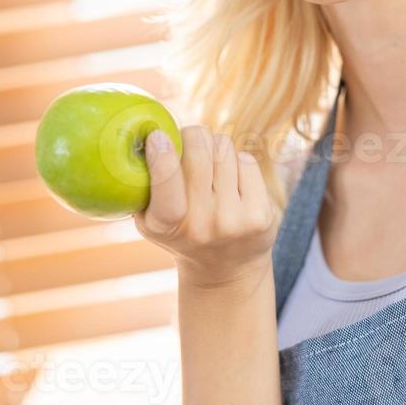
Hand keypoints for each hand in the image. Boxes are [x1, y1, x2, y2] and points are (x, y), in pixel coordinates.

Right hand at [132, 124, 277, 290]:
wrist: (226, 269)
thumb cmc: (181, 229)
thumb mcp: (151, 218)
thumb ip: (145, 183)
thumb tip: (150, 135)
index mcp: (164, 226)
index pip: (166, 181)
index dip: (162, 155)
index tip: (157, 136)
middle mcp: (200, 225)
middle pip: (198, 149)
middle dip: (192, 136)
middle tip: (189, 142)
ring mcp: (232, 220)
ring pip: (223, 148)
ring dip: (215, 147)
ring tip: (212, 167)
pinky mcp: (260, 215)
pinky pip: (246, 160)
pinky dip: (237, 162)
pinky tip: (233, 182)